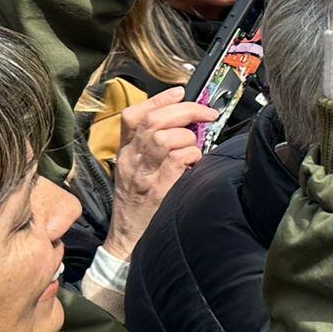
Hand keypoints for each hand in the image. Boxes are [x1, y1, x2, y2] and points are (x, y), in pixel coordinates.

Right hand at [105, 87, 217, 259]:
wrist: (127, 240)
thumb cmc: (139, 203)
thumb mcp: (138, 171)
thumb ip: (155, 148)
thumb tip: (188, 125)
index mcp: (125, 152)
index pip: (133, 115)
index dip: (158, 99)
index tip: (180, 91)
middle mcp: (131, 159)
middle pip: (153, 121)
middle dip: (185, 110)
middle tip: (207, 114)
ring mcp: (143, 174)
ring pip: (164, 137)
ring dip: (188, 137)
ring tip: (196, 147)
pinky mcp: (157, 188)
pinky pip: (178, 159)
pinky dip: (192, 156)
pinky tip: (195, 163)